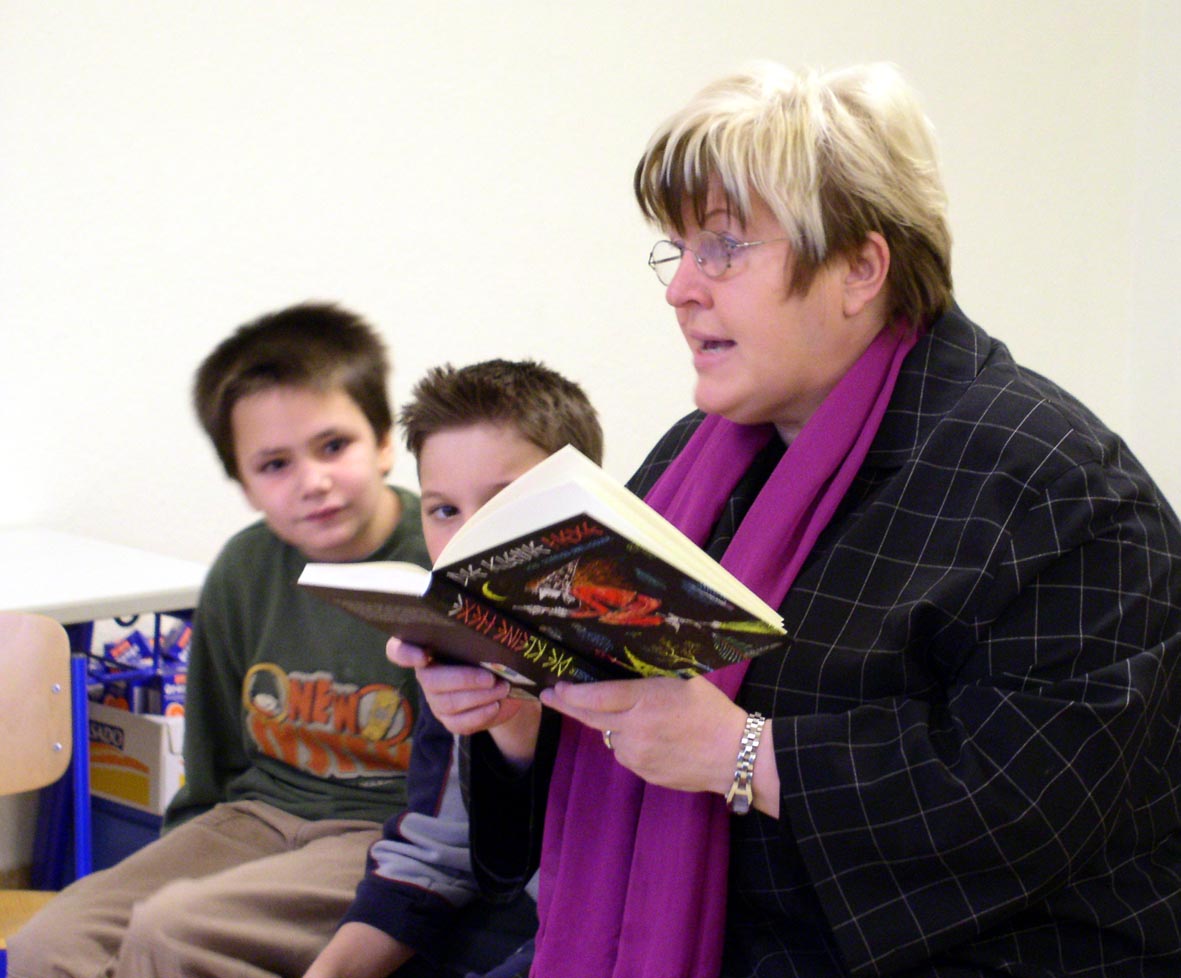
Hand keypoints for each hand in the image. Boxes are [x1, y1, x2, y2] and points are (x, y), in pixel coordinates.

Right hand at [388, 638, 540, 765]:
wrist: (504, 685)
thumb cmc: (490, 656)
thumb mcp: (484, 645)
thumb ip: (478, 642)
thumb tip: (491, 645)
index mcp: (427, 647)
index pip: (398, 650)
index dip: (404, 654)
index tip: (422, 656)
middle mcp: (426, 674)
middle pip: (431, 680)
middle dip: (464, 679)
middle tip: (490, 678)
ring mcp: (436, 699)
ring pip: (448, 703)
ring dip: (479, 697)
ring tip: (501, 689)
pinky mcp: (449, 720)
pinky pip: (459, 723)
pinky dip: (480, 714)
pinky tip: (495, 706)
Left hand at [540, 675, 745, 795]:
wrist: (734, 754)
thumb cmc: (713, 711)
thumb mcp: (683, 681)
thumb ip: (648, 682)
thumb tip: (624, 676)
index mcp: (646, 700)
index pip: (597, 696)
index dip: (572, 693)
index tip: (555, 687)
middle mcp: (635, 729)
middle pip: (591, 718)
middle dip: (567, 706)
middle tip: (549, 697)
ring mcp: (638, 755)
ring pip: (613, 736)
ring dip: (616, 726)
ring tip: (648, 720)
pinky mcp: (644, 773)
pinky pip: (629, 753)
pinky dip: (633, 743)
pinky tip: (657, 738)